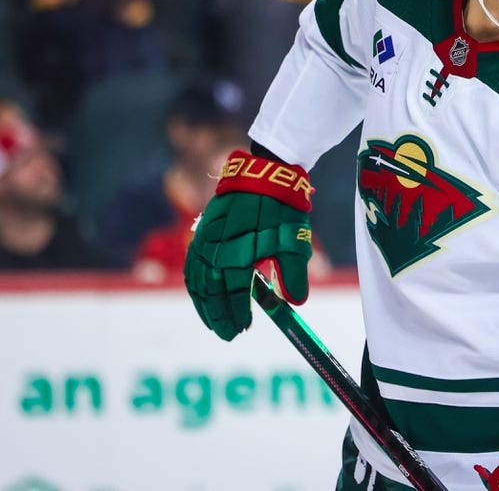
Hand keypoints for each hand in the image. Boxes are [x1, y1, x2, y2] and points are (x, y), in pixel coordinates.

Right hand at [183, 150, 313, 340]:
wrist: (264, 174)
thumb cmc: (282, 210)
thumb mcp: (295, 244)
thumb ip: (294, 277)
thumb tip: (295, 303)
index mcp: (237, 258)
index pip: (234, 297)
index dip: (238, 315)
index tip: (244, 329)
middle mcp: (215, 253)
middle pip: (211, 294)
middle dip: (219, 316)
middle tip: (230, 333)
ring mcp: (204, 242)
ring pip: (197, 282)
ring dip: (204, 304)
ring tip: (215, 321)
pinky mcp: (201, 233)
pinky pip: (193, 266)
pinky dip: (195, 285)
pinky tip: (202, 294)